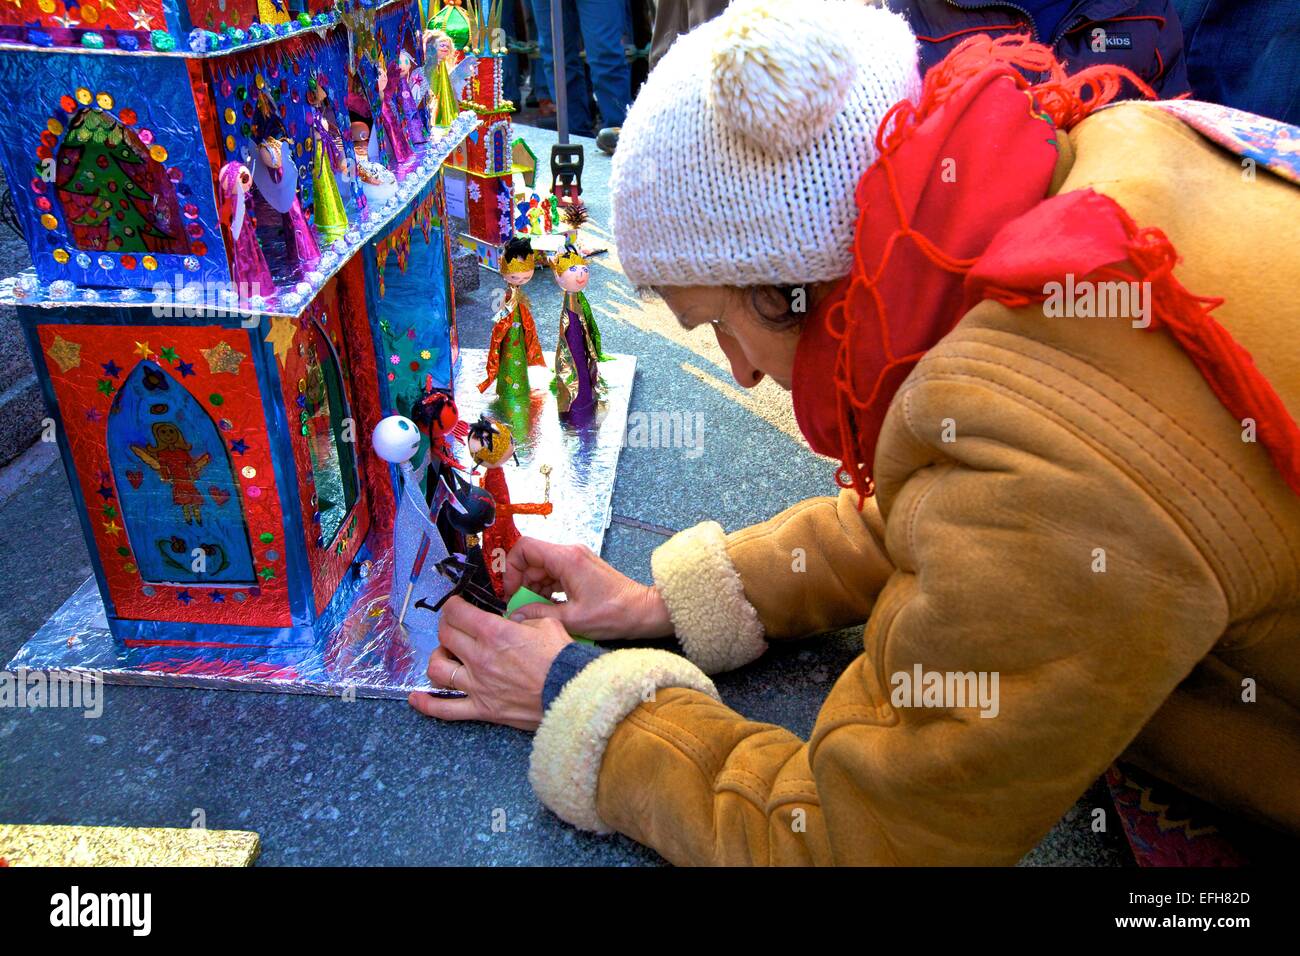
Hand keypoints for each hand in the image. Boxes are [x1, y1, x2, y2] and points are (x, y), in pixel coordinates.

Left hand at [407, 595, 570, 731]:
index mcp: (494, 633)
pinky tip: (416, 698)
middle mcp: (479, 657)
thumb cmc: (562, 658)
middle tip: (454, 626)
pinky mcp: (481, 709)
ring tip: (445, 655)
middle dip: (446, 626)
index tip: (456, 605)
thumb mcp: (546, 624)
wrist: (572, 693)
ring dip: (437, 658)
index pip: (458, 613)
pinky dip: (427, 704)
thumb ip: (523, 618)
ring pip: (437, 668)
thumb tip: (512, 620)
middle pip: (445, 636)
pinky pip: (445, 709)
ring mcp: (477, 685)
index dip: (453, 605)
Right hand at [503, 537, 672, 640]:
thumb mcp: (573, 619)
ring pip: (542, 567)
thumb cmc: (615, 613)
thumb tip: (516, 615)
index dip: (511, 568)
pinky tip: (552, 607)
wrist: (644, 611)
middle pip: (532, 558)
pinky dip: (548, 589)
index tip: (510, 591)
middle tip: (522, 606)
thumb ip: (539, 615)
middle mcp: (570, 553)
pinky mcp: (581, 569)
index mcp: (567, 558)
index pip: (524, 547)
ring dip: (535, 588)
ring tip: (539, 610)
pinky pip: (555, 573)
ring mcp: (576, 560)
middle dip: (522, 582)